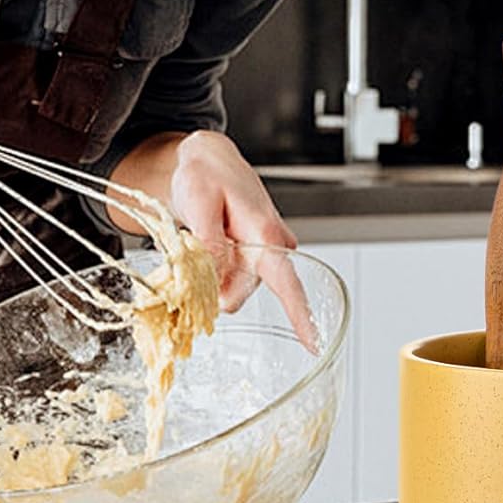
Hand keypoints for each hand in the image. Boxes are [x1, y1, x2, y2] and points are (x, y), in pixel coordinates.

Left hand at [109, 130, 316, 348]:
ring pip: (232, 287)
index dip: (300, 315)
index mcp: (266, 234)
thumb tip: (215, 281)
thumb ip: (209, 244)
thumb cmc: (205, 174)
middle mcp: (271, 247)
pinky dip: (214, 273)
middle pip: (240, 294)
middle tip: (189, 254)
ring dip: (210, 277)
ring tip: (199, 240)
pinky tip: (207, 248)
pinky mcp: (252, 256)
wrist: (208, 159)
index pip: (288, 283)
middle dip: (212, 288)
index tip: (314, 344)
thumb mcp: (199, 204)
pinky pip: (231, 279)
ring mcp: (262, 253)